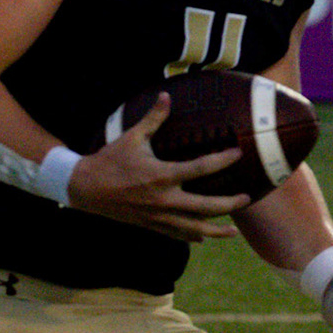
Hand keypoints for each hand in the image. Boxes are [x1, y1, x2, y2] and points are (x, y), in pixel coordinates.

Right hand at [68, 92, 249, 241]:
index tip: (238, 153)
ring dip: (215, 230)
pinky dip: (191, 236)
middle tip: (246, 199)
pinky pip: (175, 234)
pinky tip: (203, 237)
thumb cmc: (110, 160)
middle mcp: (163, 200)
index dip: (222, 161)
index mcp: (161, 175)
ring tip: (233, 233)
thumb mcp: (132, 136)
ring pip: (192, 228)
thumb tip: (166, 95)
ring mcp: (157, 216)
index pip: (200, 169)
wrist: (85, 188)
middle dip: (228, 205)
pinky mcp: (150, 226)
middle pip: (204, 206)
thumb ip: (153, 118)